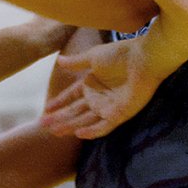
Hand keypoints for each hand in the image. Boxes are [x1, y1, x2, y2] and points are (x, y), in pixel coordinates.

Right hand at [39, 36, 162, 139]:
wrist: (144, 58)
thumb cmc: (121, 54)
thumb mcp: (93, 57)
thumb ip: (76, 62)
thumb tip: (58, 61)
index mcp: (92, 84)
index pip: (72, 96)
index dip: (59, 102)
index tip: (46, 109)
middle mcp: (98, 97)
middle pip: (75, 111)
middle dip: (59, 118)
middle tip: (44, 125)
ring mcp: (109, 107)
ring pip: (85, 120)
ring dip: (70, 126)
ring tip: (55, 131)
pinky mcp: (120, 114)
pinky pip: (104, 126)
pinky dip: (92, 131)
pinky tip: (79, 134)